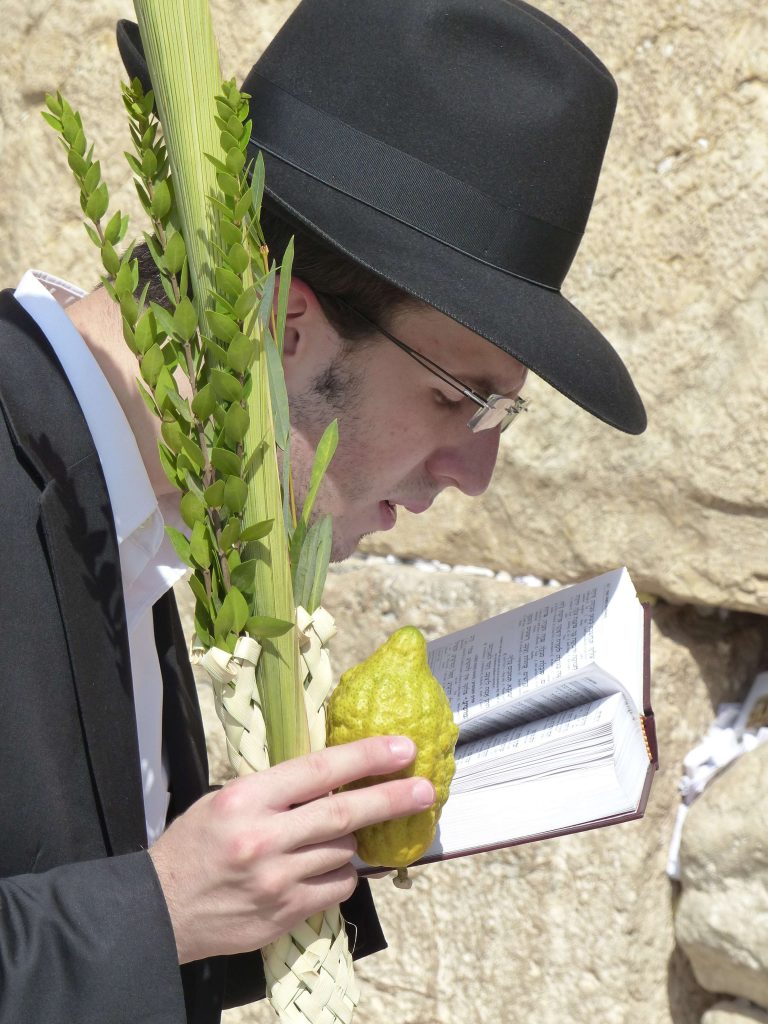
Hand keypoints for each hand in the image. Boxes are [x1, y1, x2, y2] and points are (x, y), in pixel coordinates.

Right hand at [149, 735, 432, 962]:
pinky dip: (341, 874)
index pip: (318, 770)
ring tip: (340, 834)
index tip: (402, 748)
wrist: (160, 911)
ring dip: (352, 840)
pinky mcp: (284, 913)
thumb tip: (333, 774)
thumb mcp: (226, 800)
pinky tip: (325, 866)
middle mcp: (263, 838)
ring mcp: (276, 880)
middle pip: (342, 814)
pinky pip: (336, 888)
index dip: (365, 756)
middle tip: (425, 788)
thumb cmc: (194, 846)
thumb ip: (277, 790)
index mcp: (246, 799)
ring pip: (342, 852)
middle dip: (391, 799)